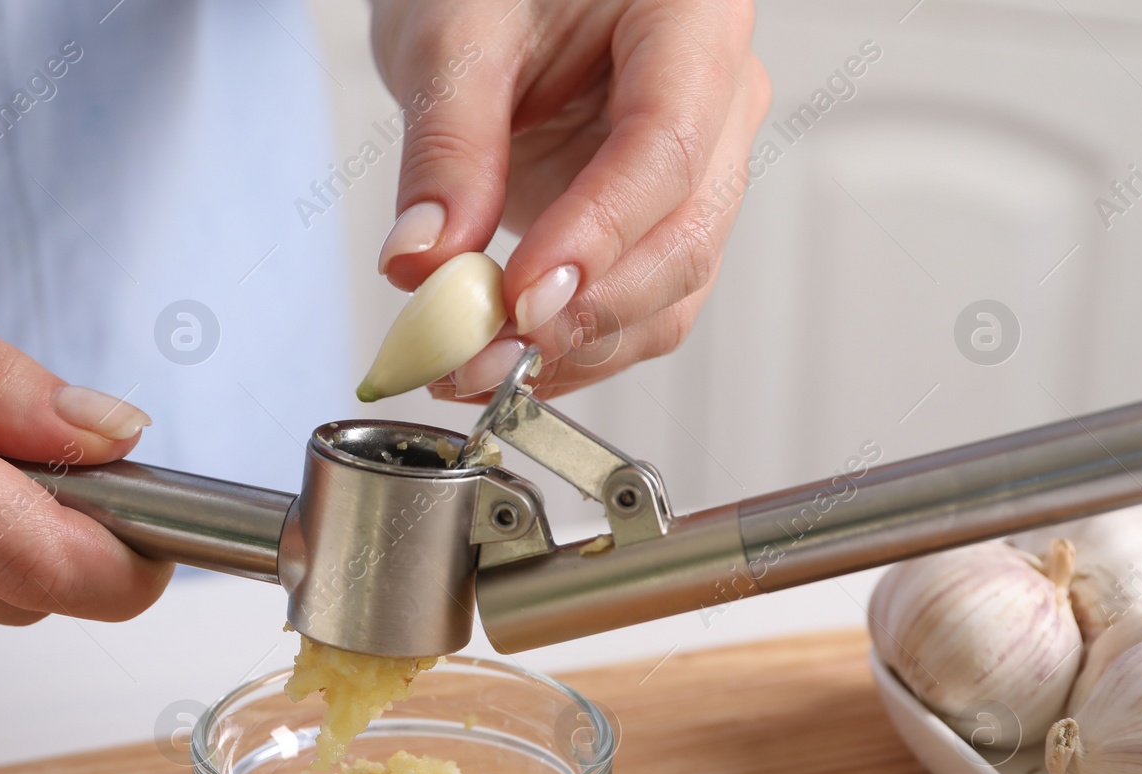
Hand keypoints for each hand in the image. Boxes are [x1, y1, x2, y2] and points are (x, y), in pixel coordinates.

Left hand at [370, 0, 769, 398]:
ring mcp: (697, 169)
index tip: (520, 297)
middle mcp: (718, 100)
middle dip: (582, 314)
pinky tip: (500, 362)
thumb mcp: (452, 36)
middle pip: (684, 236)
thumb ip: (446, 147)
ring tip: (473, 370)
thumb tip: (423, 265)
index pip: (666, 146)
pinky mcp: (655, 223)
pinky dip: (569, 347)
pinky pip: (635, 306)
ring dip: (574, 350)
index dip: (597, 235)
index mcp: (691, 19)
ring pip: (669, 292)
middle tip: (479, 356)